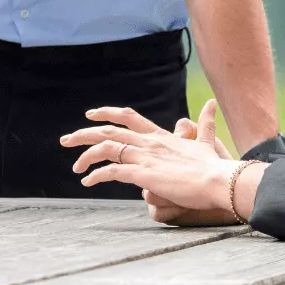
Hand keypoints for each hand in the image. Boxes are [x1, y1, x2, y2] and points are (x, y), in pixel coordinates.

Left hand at [61, 105, 242, 221]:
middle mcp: (148, 143)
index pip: (128, 117)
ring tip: (76, 168)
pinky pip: (112, 172)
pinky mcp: (143, 175)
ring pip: (106, 149)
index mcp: (159, 135)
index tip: (90, 115)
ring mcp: (145, 157)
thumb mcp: (206, 141)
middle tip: (65, 140)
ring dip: (86, 157)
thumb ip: (204, 123)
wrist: (219, 181)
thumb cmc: (214, 167)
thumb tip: (211, 102)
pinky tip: (88, 182)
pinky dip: (97, 176)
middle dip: (83, 134)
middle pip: (108, 132)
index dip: (106, 114)